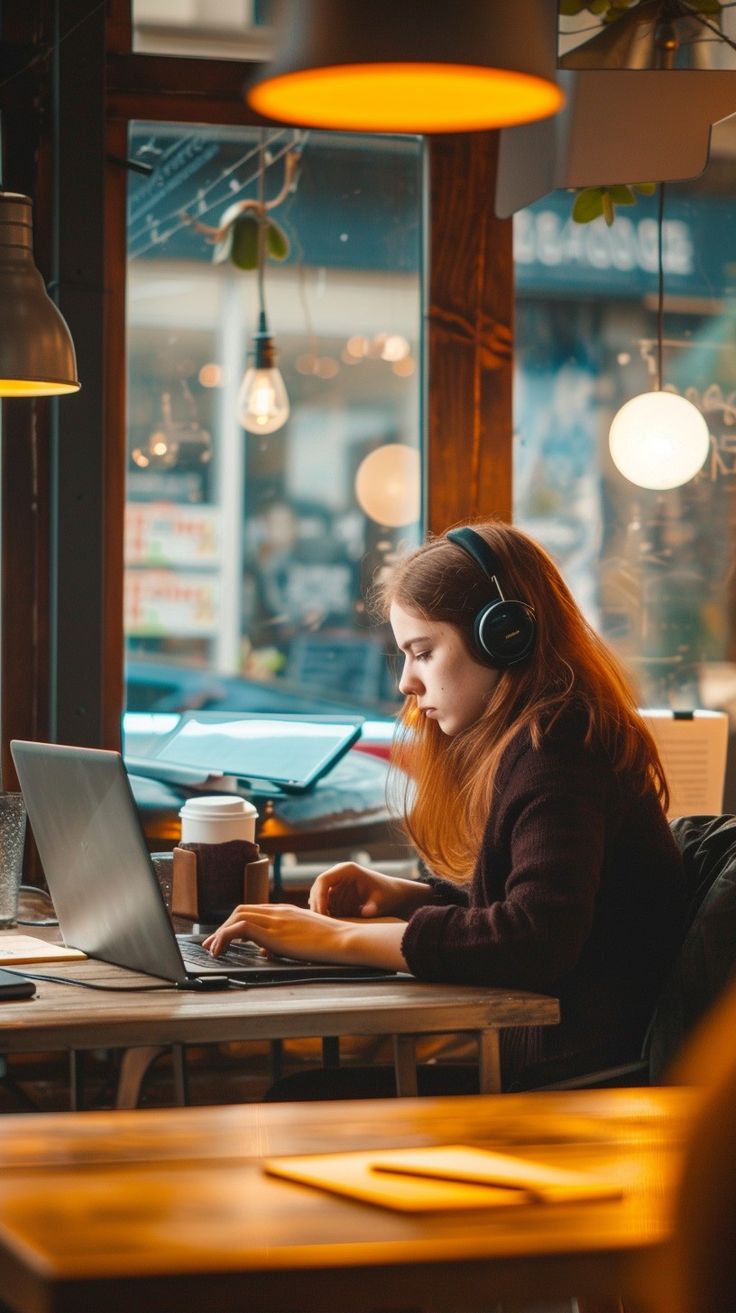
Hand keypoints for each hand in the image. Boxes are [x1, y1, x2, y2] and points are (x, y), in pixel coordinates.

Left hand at [202, 903, 353, 963]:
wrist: (345, 939)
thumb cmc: (332, 941)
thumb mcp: (304, 937)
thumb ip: (285, 938)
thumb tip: (266, 949)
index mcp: (285, 911)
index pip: (253, 910)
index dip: (234, 922)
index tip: (224, 937)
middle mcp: (278, 911)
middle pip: (241, 910)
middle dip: (222, 927)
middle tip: (212, 945)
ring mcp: (275, 919)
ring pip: (237, 916)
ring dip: (220, 933)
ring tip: (213, 950)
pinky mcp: (274, 932)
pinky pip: (240, 928)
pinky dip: (225, 937)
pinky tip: (221, 950)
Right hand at [309, 862, 432, 919]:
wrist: (395, 895)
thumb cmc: (388, 896)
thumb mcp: (381, 902)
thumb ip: (372, 907)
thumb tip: (365, 912)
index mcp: (347, 870)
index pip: (324, 880)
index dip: (320, 897)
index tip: (323, 914)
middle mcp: (339, 873)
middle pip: (318, 888)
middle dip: (318, 906)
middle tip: (322, 924)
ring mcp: (338, 882)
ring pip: (320, 896)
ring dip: (322, 910)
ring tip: (329, 925)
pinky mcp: (338, 891)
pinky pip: (326, 902)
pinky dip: (327, 912)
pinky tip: (333, 923)